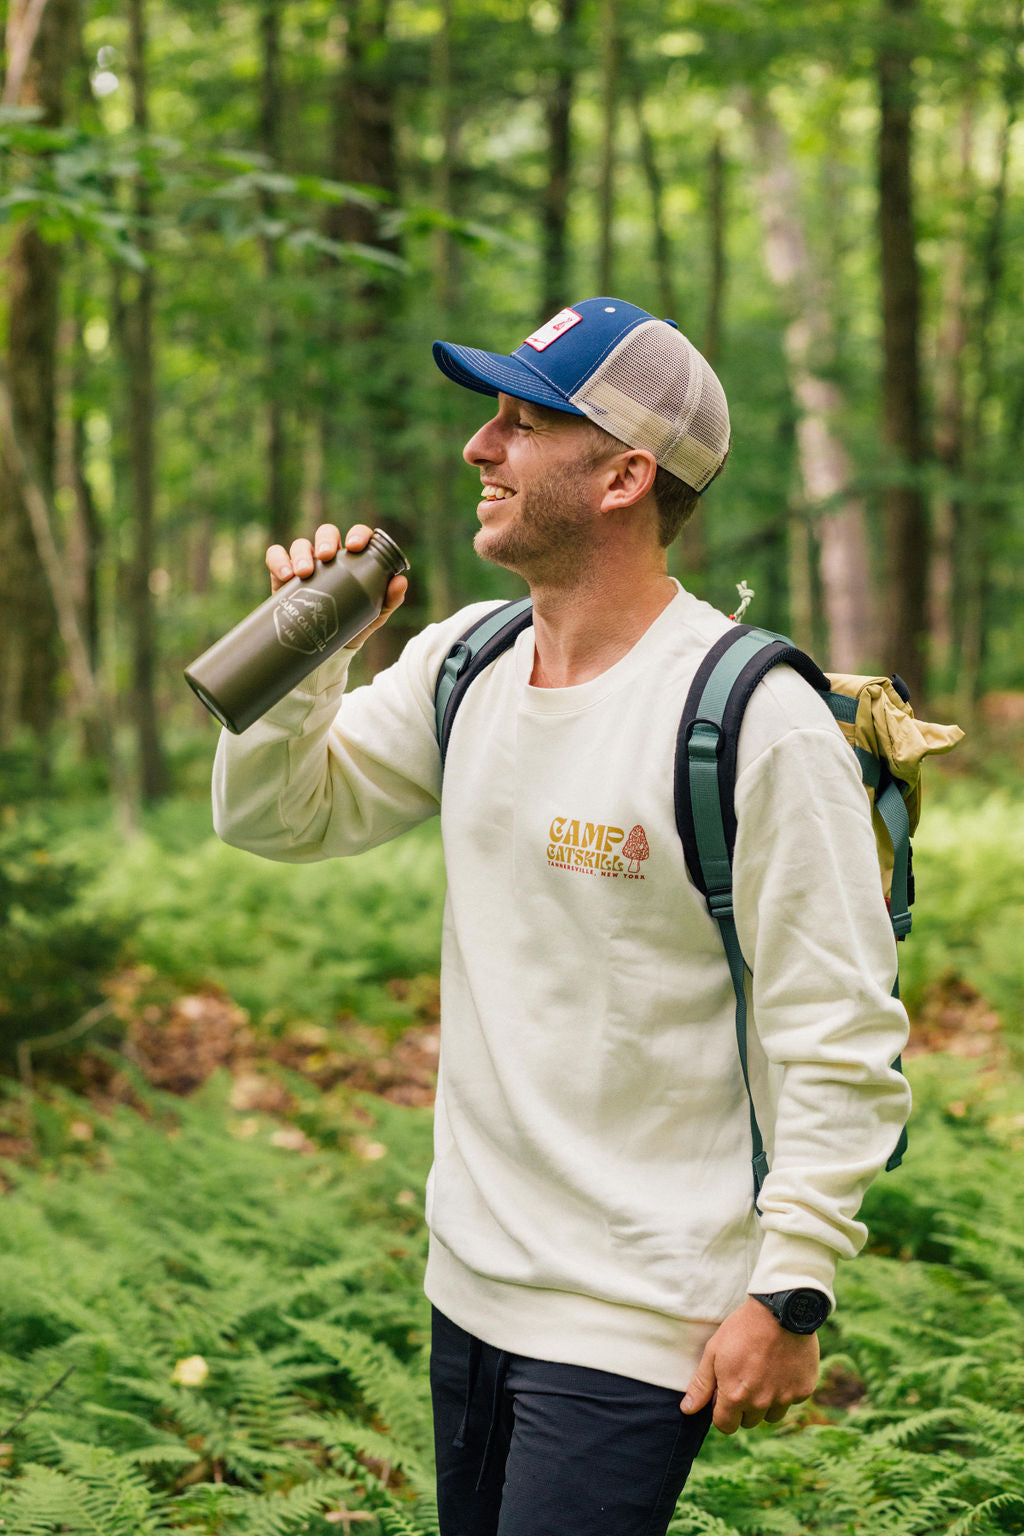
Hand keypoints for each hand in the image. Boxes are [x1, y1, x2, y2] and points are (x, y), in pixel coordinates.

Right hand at [265, 523, 407, 649]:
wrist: (327, 649)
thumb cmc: (354, 623)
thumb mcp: (375, 614)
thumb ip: (390, 598)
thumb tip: (401, 581)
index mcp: (354, 558)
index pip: (357, 535)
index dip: (357, 534)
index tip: (355, 546)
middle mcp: (329, 556)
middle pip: (326, 533)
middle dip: (325, 540)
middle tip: (325, 557)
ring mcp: (305, 563)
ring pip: (301, 544)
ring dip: (301, 554)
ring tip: (303, 573)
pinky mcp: (283, 575)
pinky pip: (276, 556)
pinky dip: (279, 560)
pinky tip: (285, 575)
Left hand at [680, 1297, 819, 1434]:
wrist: (780, 1309)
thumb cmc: (742, 1328)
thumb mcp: (714, 1352)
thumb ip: (701, 1385)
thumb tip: (687, 1410)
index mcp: (736, 1397)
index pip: (726, 1426)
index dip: (722, 1411)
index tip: (725, 1394)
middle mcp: (761, 1403)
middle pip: (749, 1421)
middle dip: (744, 1406)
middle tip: (745, 1377)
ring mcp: (785, 1398)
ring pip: (772, 1414)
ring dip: (766, 1401)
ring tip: (764, 1372)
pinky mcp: (804, 1389)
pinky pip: (792, 1399)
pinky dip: (786, 1387)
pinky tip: (782, 1364)